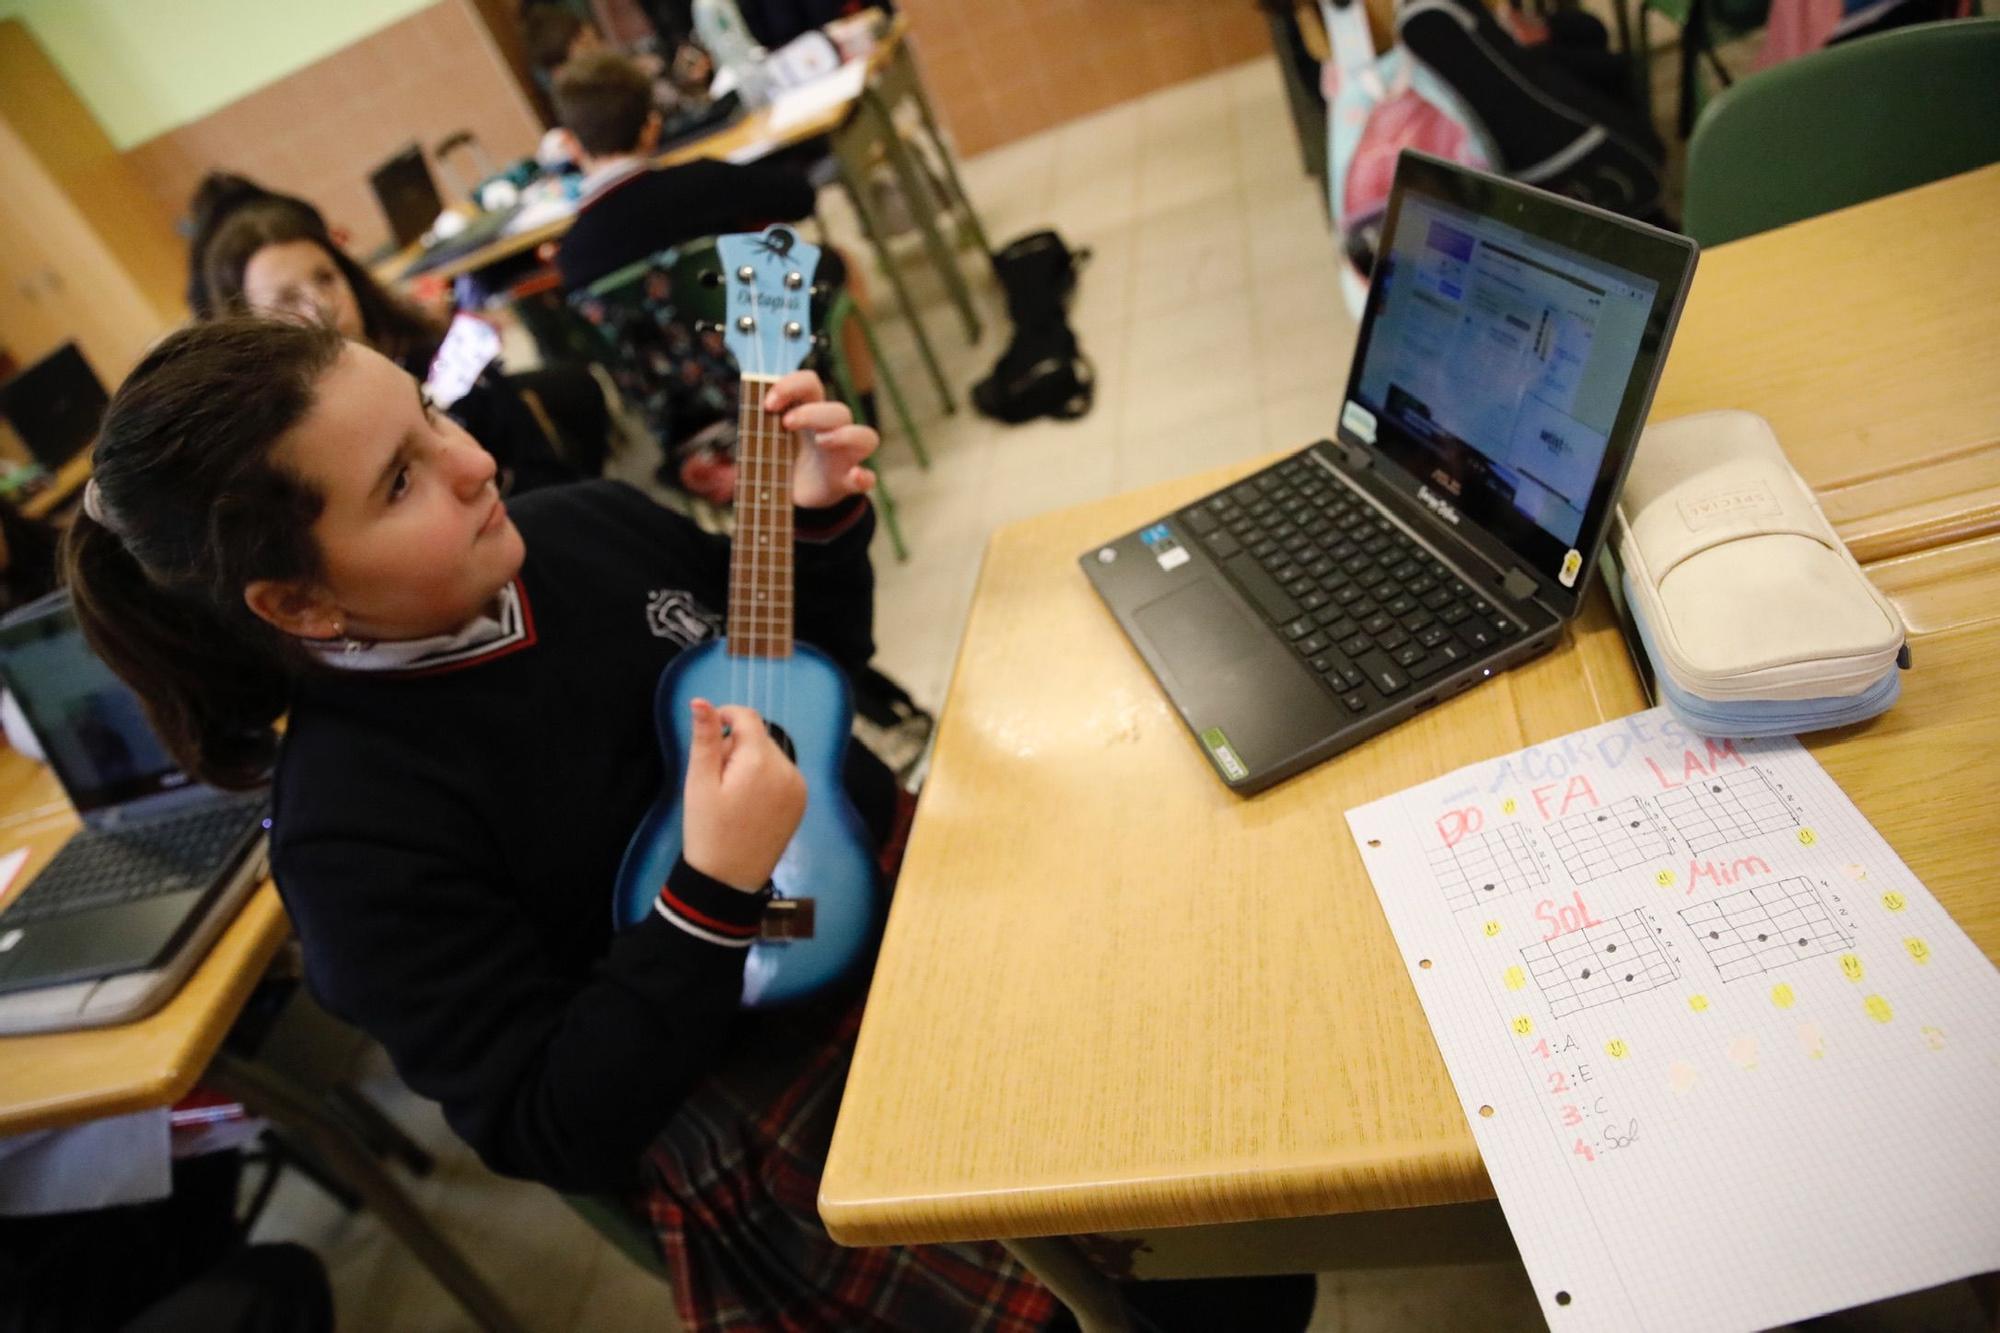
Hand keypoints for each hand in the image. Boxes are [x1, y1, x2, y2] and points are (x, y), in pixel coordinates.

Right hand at [681, 699, 806, 891]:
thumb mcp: (699, 783)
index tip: (708, 733)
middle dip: (734, 747)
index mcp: (761, 762)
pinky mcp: (801, 802)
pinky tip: (748, 804)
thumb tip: (701, 701)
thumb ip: (704, 738)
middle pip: (758, 737)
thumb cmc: (708, 831)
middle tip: (714, 780)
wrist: (729, 881)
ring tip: (730, 795)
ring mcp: (799, 787)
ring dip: (749, 762)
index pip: (748, 717)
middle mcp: (788, 770)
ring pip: (770, 755)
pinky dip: (764, 779)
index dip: (725, 716)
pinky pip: (781, 774)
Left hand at [763, 371, 878, 508]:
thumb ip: (755, 424)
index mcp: (809, 412)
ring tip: (823, 442)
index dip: (792, 385)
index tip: (768, 404)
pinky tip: (855, 476)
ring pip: (865, 436)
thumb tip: (746, 404)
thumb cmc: (780, 459)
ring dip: (846, 435)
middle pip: (839, 410)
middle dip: (813, 412)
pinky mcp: (847, 482)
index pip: (811, 384)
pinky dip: (865, 476)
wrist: (791, 497)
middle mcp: (831, 430)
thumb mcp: (762, 439)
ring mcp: (844, 456)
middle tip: (787, 423)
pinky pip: (868, 478)